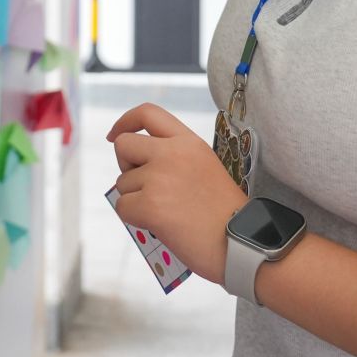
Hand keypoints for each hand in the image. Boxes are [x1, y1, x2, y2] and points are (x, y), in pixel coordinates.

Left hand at [108, 103, 246, 282]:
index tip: (114, 135)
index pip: (148, 112)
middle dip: (125, 165)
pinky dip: (134, 219)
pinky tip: (159, 225)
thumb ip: (174, 158)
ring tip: (166, 212)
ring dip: (135, 199)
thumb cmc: (224, 214)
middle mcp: (172, 153)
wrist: (241, 244)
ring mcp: (159, 178)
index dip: (125, 121)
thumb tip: (138, 166)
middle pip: (124, 145)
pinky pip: (122, 207)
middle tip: (143, 186)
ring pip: (122, 183)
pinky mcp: (150, 205)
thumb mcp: (205, 168)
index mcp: (188, 142)